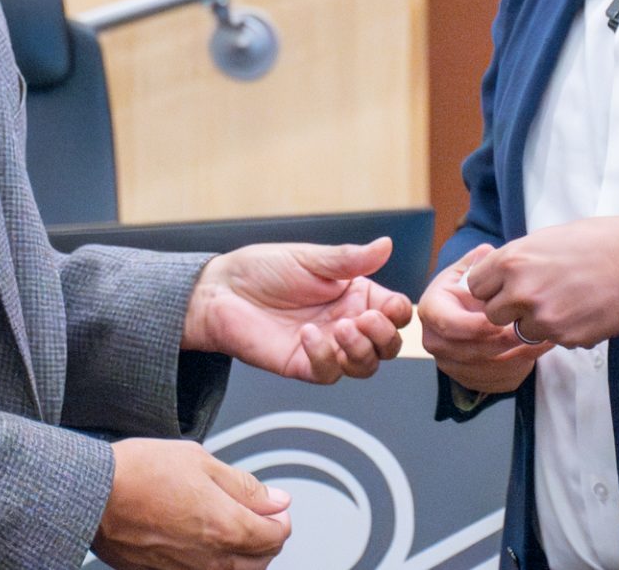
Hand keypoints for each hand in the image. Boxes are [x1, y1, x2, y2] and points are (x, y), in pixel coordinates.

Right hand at [94, 437, 290, 569]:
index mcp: (227, 527)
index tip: (272, 504)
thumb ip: (245, 485)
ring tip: (228, 526)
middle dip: (265, 536)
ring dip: (243, 553)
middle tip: (254, 513)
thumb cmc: (140, 473)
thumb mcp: (201, 461)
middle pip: (261, 559)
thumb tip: (277, 501)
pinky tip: (201, 540)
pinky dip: (213, 562)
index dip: (280, 516)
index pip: (277, 535)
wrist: (94, 496)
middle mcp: (213, 559)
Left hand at [182, 237, 413, 383]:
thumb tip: (385, 245)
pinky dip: (324, 356)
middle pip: (387, 346)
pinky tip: (307, 335)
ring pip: (365, 366)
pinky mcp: (303, 365)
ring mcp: (326, 347)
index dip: (398, 313)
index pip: (394, 312)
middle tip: (365, 320)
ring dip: (361, 350)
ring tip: (340, 327)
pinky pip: (328, 373)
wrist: (221, 292)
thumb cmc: (261, 270)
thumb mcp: (309, 258)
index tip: (386, 306)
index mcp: (353, 294)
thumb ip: (349, 258)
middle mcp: (345, 322)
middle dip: (384, 336)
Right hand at [417, 244, 550, 394]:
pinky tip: (539, 348)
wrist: (467, 312)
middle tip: (533, 329)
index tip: (507, 317)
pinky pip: (499, 379)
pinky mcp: (471, 380)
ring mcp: (451, 365)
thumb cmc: (468, 289)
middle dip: (505, 341)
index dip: (479, 325)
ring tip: (545, 336)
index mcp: (431, 310)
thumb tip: (486, 253)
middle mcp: (434, 341)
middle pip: (472, 350)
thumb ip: (478, 263)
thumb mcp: (468, 270)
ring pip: (489, 367)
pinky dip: (522, 366)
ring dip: (519, 354)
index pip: (450, 324)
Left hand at [465, 216, 618, 349]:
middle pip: (493, 314)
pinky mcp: (565, 337)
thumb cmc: (599, 242)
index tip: (504, 287)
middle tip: (535, 297)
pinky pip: (552, 340)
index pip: (475, 286)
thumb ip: (518, 260)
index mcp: (512, 260)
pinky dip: (564, 330)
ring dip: (537, 322)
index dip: (490, 288)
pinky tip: (582, 311)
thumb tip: (499, 274)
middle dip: (510, 309)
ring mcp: (543, 317)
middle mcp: (521, 290)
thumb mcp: (547, 238)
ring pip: (522, 331)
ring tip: (565, 302)